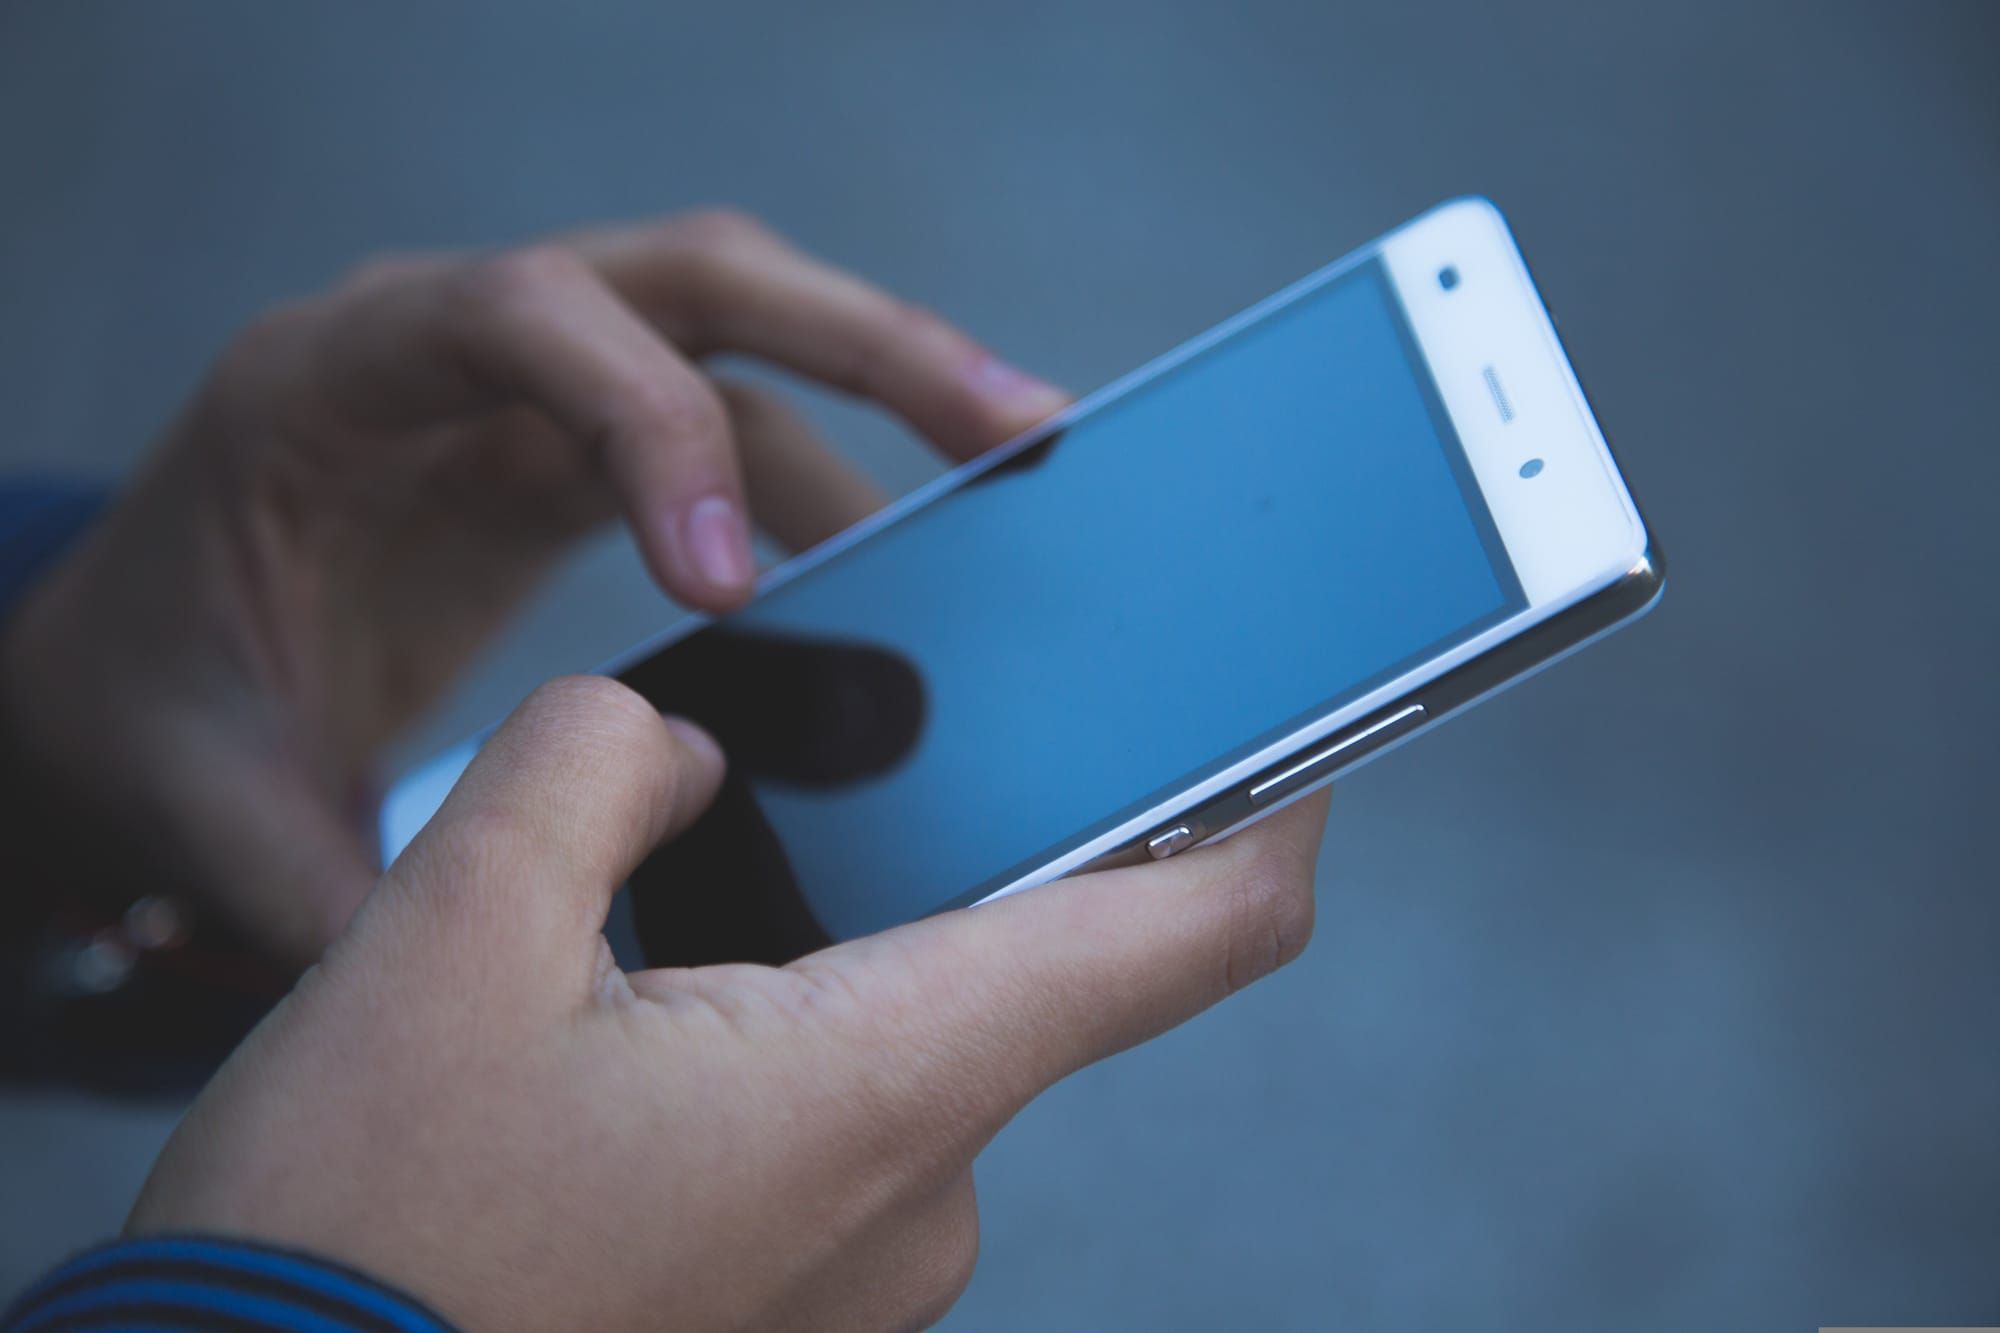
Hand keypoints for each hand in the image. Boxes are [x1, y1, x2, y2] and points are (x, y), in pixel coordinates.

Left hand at [0, 210, 1066, 966]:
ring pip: (737, 334)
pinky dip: (834, 483)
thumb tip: (493, 1014)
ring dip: (887, 394)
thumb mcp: (210, 798)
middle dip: (862, 343)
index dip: (645, 425)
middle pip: (684, 280)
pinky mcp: (579, 446)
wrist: (136, 661)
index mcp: (331, 384)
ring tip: (1018, 480)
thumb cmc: (156, 703)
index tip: (730, 589)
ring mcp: (525, 386)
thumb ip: (339, 893)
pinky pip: (731, 425)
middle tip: (1011, 431)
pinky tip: (907, 567)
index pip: (519, 319)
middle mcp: (448, 350)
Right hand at [128, 677, 1328, 1330]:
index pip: (1184, 932)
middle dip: (928, 855)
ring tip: (650, 942)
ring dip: (820, 962)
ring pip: (904, 1046)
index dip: (1272, 807)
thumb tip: (680, 761)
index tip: (1297, 721)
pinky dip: (777, 1053)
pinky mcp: (798, 1306)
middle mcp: (921, 1194)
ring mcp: (865, 1271)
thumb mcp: (444, 935)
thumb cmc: (355, 1243)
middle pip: (1017, 967)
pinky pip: (839, 1132)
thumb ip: (594, 769)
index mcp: (883, 1083)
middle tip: (815, 771)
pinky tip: (632, 1040)